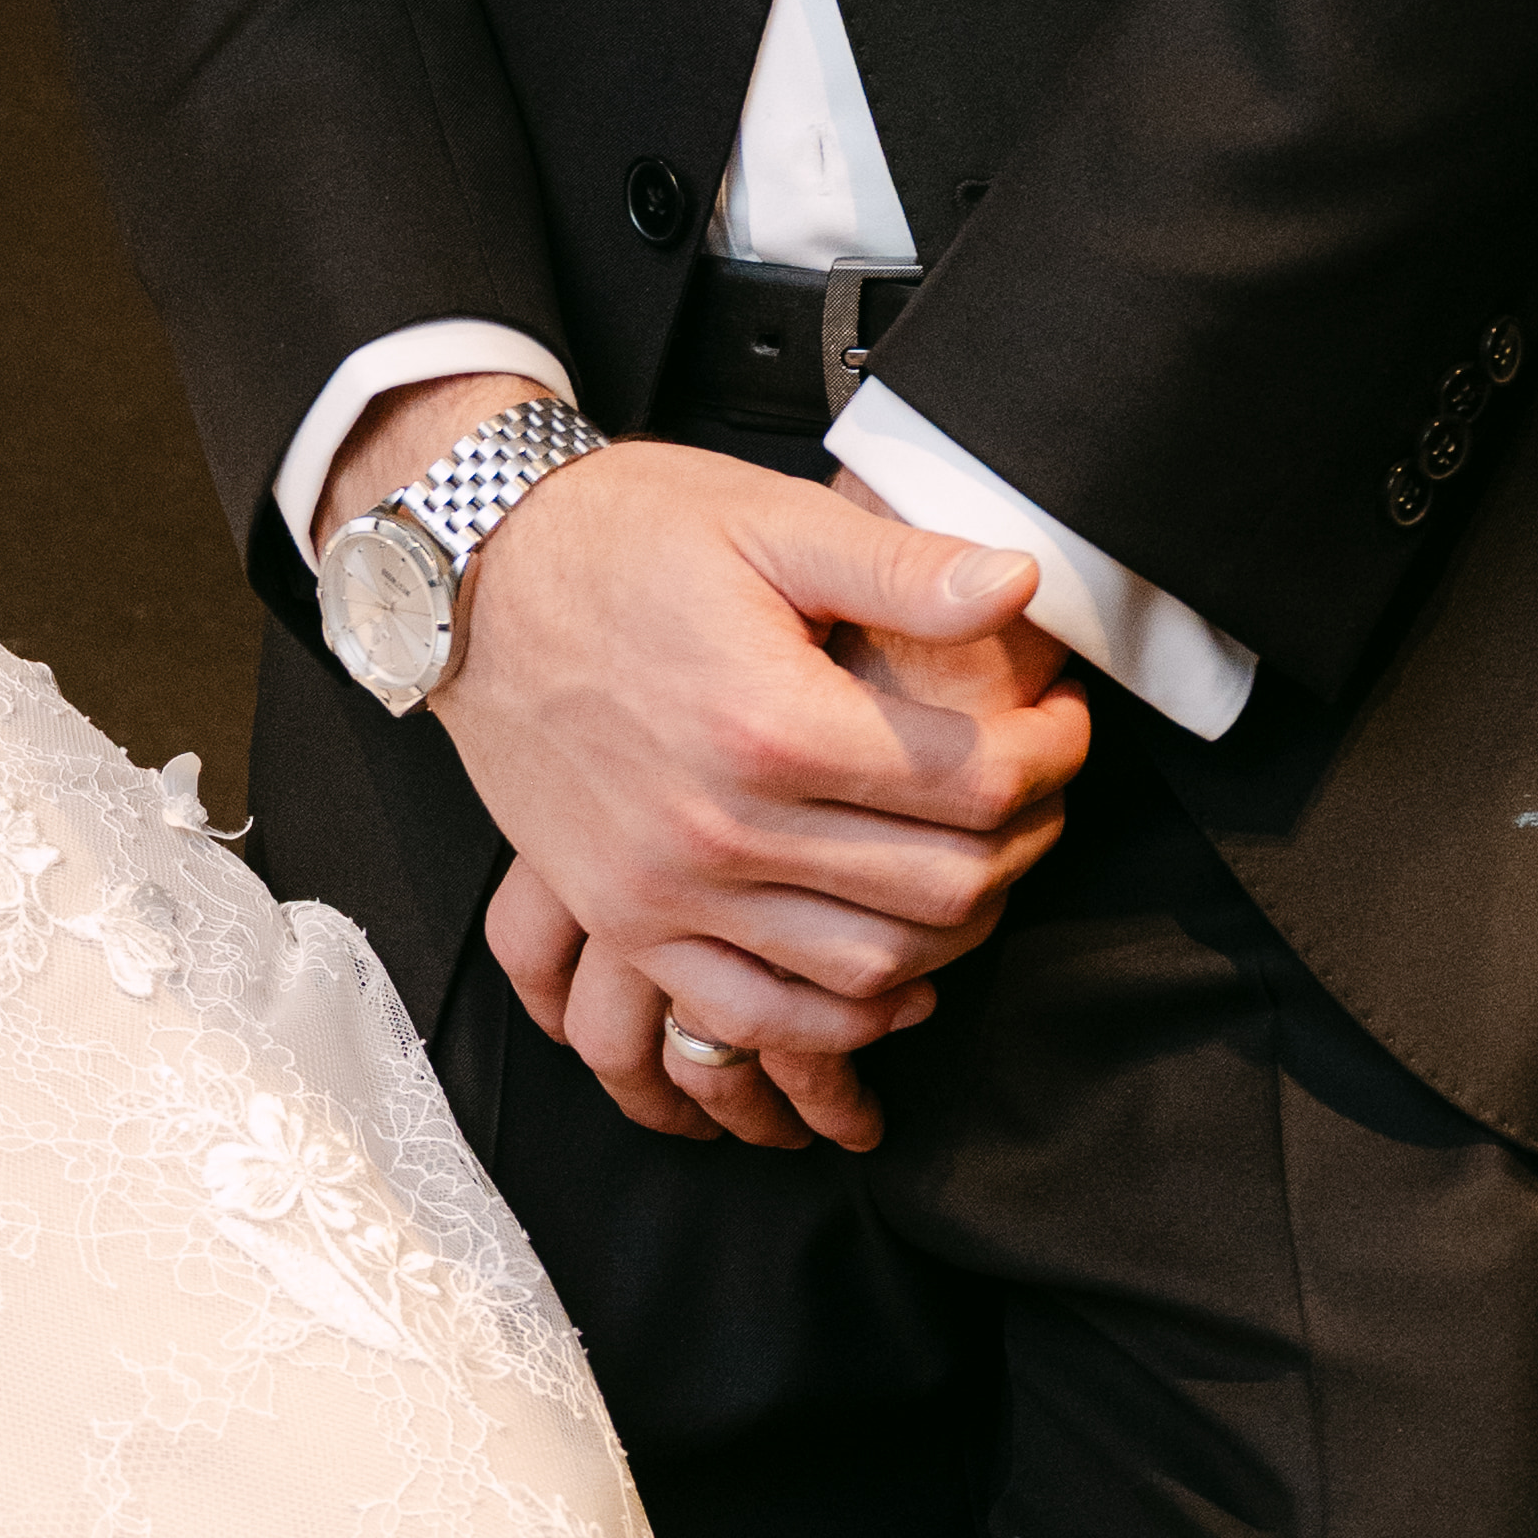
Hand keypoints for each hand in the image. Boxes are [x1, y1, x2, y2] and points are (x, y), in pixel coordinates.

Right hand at [333, 402, 1081, 1107]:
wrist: (472, 579)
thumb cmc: (625, 536)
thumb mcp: (768, 519)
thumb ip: (900, 563)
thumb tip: (1019, 583)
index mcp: (773, 723)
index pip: (974, 785)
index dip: (1052, 759)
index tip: (1064, 726)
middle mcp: (722, 828)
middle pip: (940, 889)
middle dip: (1023, 845)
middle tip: (1039, 795)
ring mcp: (666, 891)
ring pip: (867, 972)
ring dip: (952, 935)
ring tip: (977, 868)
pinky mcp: (624, 920)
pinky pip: (754, 1015)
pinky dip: (840, 1018)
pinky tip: (890, 980)